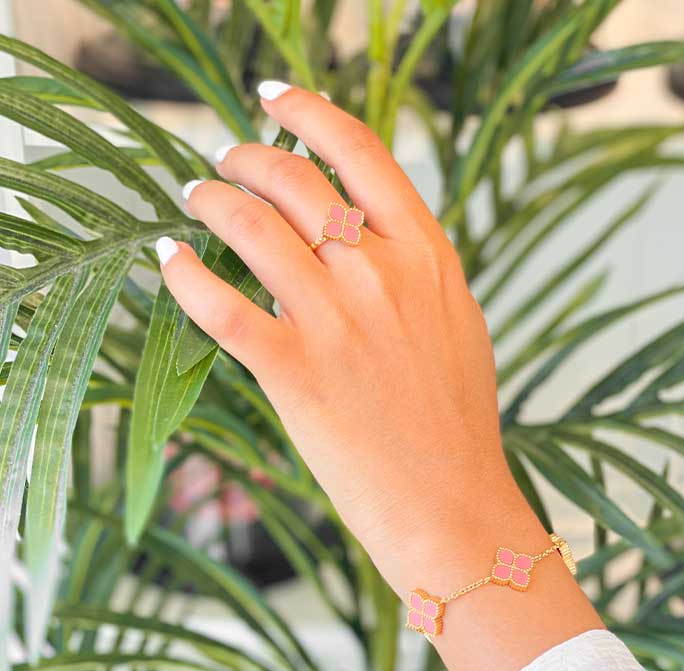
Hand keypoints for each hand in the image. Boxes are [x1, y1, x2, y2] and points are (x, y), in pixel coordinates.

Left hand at [159, 83, 602, 670]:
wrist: (453, 505)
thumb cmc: (459, 421)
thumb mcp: (455, 325)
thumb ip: (418, 272)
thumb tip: (374, 238)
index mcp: (428, 255)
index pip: (361, 151)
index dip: (308, 112)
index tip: (274, 97)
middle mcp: (380, 273)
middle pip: (293, 177)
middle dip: (245, 155)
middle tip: (224, 161)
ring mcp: (336, 320)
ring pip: (250, 224)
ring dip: (209, 199)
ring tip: (192, 198)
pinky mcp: (294, 371)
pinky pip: (220, 302)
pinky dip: (184, 273)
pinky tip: (169, 260)